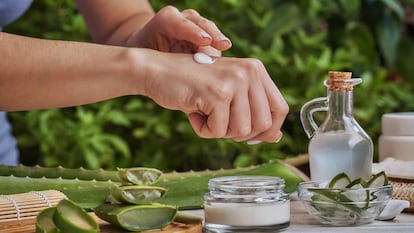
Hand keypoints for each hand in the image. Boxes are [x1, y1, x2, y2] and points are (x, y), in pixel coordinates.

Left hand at [126, 6, 231, 55]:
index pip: (179, 23)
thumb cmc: (146, 54)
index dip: (192, 31)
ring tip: (226, 50)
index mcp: (165, 21)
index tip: (204, 41)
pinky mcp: (206, 39)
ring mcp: (197, 28)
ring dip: (218, 41)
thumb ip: (155, 62)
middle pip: (199, 24)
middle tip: (222, 45)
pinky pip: (215, 44)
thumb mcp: (144, 57)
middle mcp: (183, 20)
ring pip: (210, 31)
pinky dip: (219, 53)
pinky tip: (227, 62)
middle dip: (211, 34)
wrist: (151, 50)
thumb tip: (171, 75)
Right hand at [141, 51, 288, 142]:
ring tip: (204, 113)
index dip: (268, 129)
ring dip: (219, 130)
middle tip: (218, 121)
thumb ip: (252, 112)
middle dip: (239, 133)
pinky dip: (203, 130)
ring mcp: (234, 82)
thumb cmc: (192, 85)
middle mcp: (249, 72)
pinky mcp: (217, 94)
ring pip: (241, 131)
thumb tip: (275, 137)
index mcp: (255, 69)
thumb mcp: (228, 95)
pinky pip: (218, 131)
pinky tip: (194, 112)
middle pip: (263, 125)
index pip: (280, 109)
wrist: (158, 71)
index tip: (250, 136)